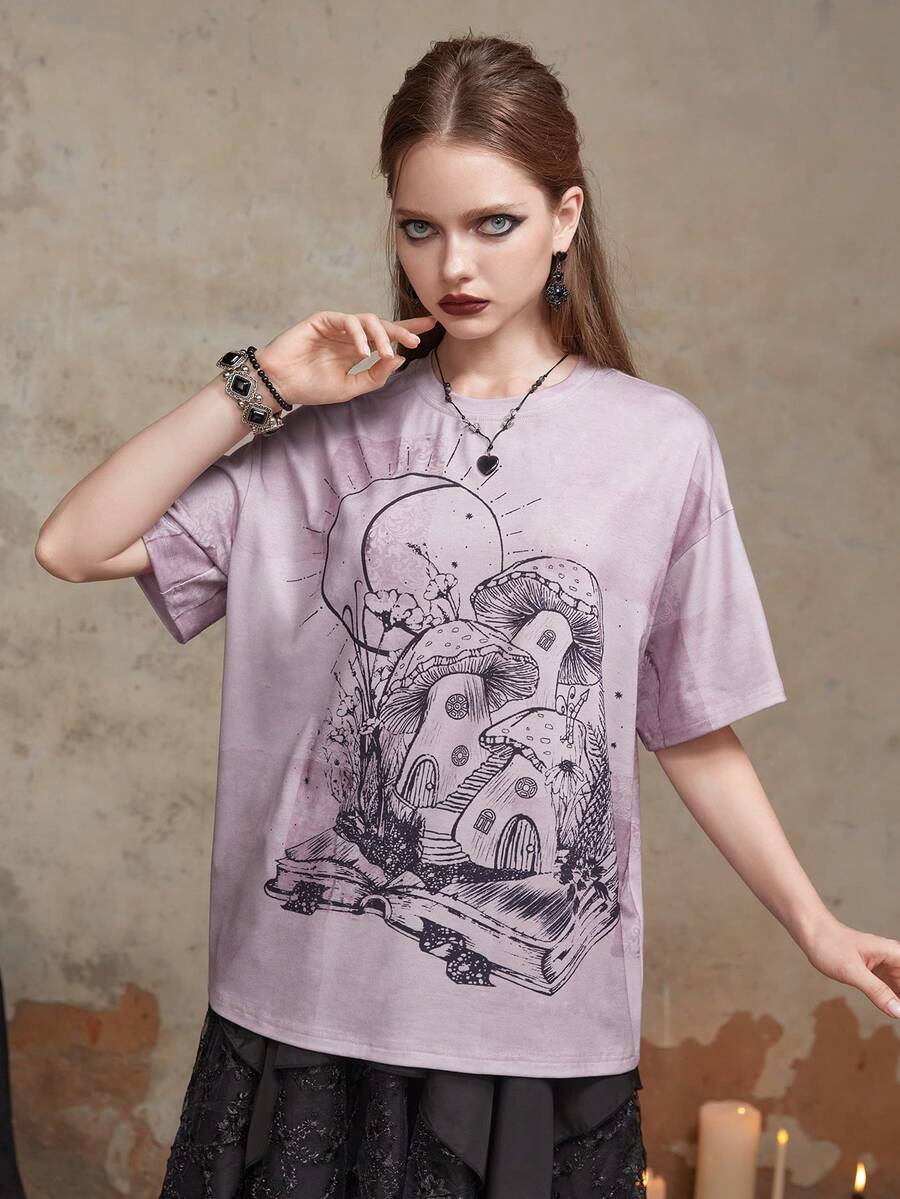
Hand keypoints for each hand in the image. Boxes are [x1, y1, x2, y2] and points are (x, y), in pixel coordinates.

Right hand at [253, 310, 438, 407]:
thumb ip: (376, 375)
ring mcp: (337, 326)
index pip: (387, 337)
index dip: (408, 329)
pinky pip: (347, 320)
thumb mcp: (351, 387)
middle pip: (382, 325)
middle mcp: (350, 335)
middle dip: (402, 330)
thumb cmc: (312, 388)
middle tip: (416, 339)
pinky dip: (358, 334)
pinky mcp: (323, 320)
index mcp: (358, 350)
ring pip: (367, 320)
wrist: (280, 385)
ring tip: (386, 353)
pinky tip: (363, 350)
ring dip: (380, 335)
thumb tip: (401, 358)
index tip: (431, 326)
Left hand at [802, 915, 899, 1018]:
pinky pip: (891, 990)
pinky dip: (894, 1001)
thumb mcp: (853, 971)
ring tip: (897, 1017)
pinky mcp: (874, 973)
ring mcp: (884, 966)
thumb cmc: (830, 945)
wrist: (811, 932)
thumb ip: (877, 991)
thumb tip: (899, 1012)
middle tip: (899, 1017)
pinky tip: (895, 1012)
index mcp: (894, 954)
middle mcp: (893, 960)